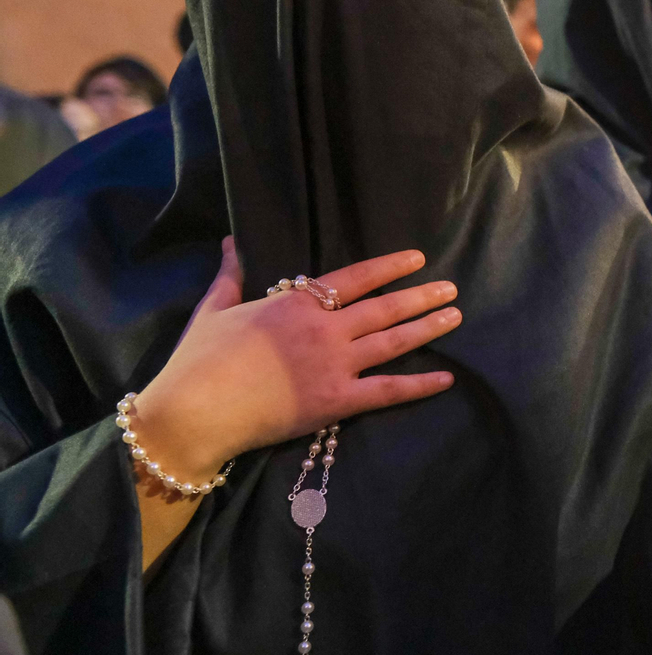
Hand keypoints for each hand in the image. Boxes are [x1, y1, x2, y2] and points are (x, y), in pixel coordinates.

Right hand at [134, 240, 460, 483]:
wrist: (194, 412)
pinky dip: (419, 385)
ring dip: (427, 328)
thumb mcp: (213, 308)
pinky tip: (446, 378)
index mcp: (296, 304)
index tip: (418, 259)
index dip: (390, 267)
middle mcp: (324, 330)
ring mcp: (334, 365)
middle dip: (421, 296)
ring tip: (455, 317)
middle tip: (451, 288)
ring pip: (393, 342)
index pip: (355, 278)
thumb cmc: (199, 360)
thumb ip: (231, 275)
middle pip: (384, 308)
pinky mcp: (337, 401)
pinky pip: (387, 391)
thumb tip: (232, 242)